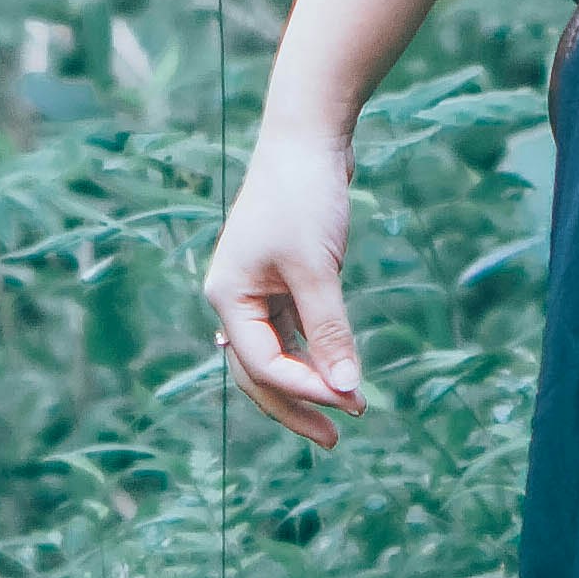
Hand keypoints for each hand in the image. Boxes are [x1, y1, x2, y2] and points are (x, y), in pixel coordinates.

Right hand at [203, 119, 366, 445]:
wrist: (307, 138)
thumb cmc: (303, 197)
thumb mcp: (316, 268)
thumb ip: (329, 329)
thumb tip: (345, 387)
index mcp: (228, 296)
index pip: (260, 364)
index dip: (303, 389)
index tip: (349, 401)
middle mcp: (234, 298)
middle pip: (259, 371)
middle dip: (297, 406)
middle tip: (337, 439)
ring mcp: (255, 290)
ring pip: (277, 354)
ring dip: (310, 382)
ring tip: (350, 409)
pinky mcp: (280, 279)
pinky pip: (291, 332)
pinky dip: (314, 353)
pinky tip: (338, 372)